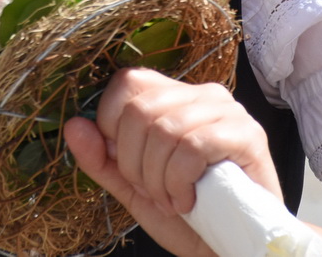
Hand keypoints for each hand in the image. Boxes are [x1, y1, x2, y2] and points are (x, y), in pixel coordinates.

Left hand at [63, 69, 282, 256]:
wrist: (229, 248)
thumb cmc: (188, 216)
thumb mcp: (133, 188)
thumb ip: (102, 159)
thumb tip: (73, 125)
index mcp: (174, 97)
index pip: (127, 82)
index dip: (113, 127)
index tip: (129, 167)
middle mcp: (202, 94)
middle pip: (140, 110)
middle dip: (135, 164)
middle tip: (154, 192)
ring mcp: (228, 111)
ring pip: (165, 130)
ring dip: (158, 180)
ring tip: (173, 200)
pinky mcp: (248, 135)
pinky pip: (192, 147)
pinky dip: (180, 183)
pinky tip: (189, 201)